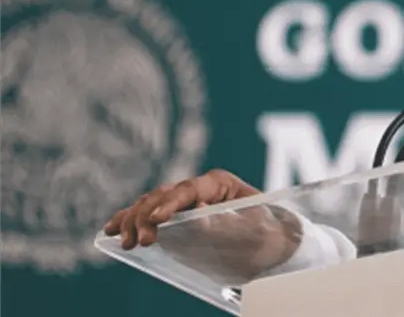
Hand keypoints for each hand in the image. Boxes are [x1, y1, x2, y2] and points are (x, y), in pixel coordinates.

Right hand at [102, 169, 302, 283]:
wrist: (271, 242)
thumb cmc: (266, 231)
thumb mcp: (253, 227)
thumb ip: (225, 219)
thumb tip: (198, 208)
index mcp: (219, 183)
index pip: (189, 188)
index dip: (171, 203)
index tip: (158, 219)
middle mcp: (197, 188)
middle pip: (163, 195)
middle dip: (147, 216)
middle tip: (143, 242)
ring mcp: (183, 202)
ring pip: (149, 204)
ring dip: (133, 221)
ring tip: (126, 242)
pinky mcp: (173, 218)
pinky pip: (145, 215)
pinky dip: (128, 220)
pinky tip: (111, 230)